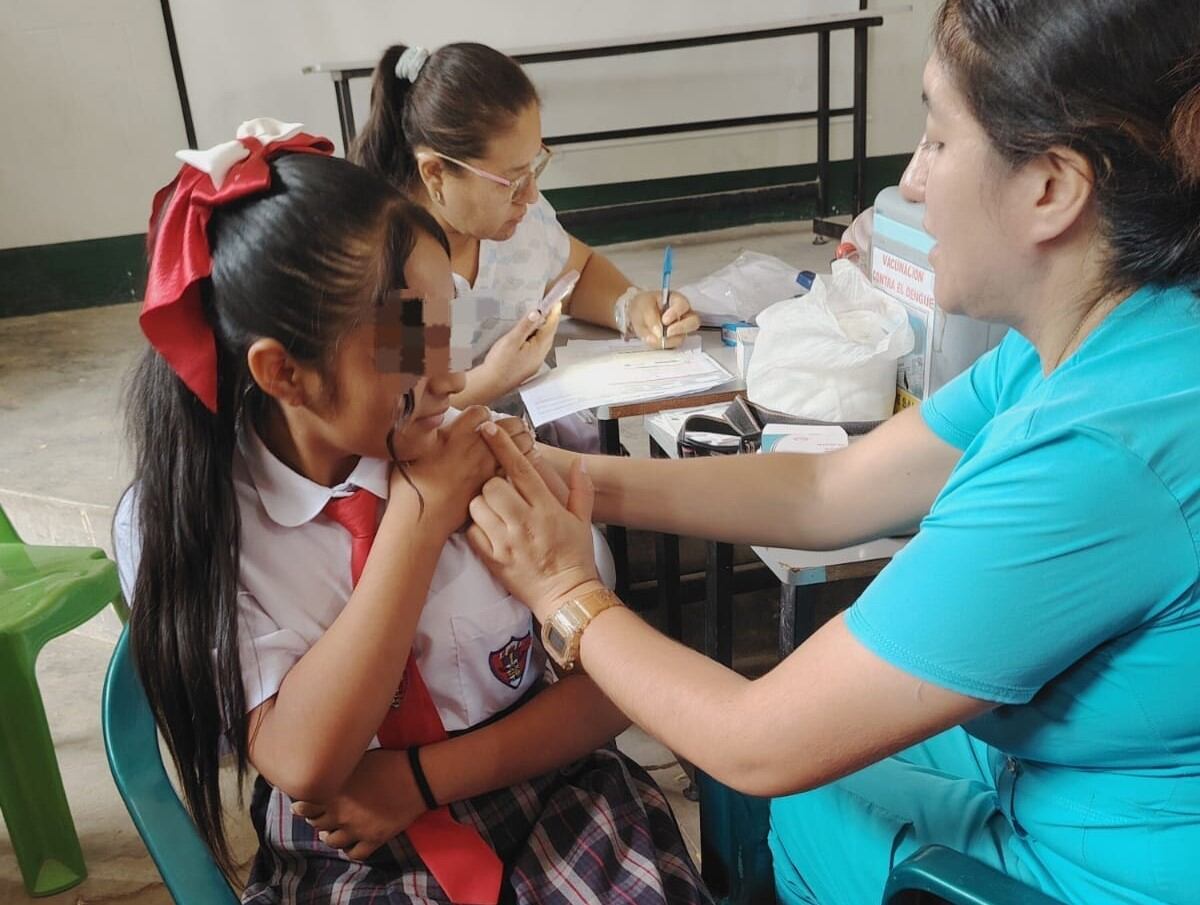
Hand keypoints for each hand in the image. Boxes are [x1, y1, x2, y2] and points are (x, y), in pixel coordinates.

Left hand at [291, 749, 426, 861]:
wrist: (417, 777)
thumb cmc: (388, 763)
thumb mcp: (357, 760)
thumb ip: (338, 770)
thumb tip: (326, 772)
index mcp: (334, 793)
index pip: (304, 807)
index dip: (302, 806)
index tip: (303, 804)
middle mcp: (341, 814)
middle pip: (316, 825)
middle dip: (317, 820)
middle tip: (323, 814)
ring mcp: (357, 829)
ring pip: (332, 842)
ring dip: (332, 835)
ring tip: (336, 829)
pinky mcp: (373, 840)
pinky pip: (354, 854)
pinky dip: (350, 850)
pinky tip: (353, 842)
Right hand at [392, 409, 535, 532]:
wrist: (421, 517)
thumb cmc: (412, 484)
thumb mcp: (410, 447)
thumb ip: (424, 430)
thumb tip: (430, 420)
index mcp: (457, 433)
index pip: (481, 411)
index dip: (482, 416)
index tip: (480, 422)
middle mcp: (477, 447)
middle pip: (508, 424)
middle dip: (510, 425)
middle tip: (507, 430)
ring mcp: (488, 466)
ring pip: (520, 443)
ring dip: (520, 441)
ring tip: (517, 445)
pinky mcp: (494, 485)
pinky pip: (519, 468)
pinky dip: (522, 464)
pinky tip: (515, 467)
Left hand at [466, 423, 600, 621]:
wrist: (566, 595)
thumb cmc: (575, 556)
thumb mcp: (583, 521)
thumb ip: (580, 489)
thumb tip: (579, 463)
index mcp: (546, 508)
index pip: (520, 469)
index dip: (502, 445)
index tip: (488, 428)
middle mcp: (524, 522)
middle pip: (492, 485)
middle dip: (493, 482)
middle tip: (502, 491)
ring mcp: (505, 542)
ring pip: (477, 506)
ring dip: (482, 504)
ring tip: (495, 512)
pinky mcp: (492, 559)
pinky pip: (471, 532)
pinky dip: (476, 526)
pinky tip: (489, 529)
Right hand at [477, 304, 562, 396]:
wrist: (491, 384)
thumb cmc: (499, 363)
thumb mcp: (511, 341)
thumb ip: (525, 326)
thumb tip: (537, 312)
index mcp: (539, 348)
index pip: (550, 327)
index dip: (554, 313)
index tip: (556, 302)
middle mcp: (540, 356)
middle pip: (548, 334)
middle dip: (549, 320)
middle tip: (546, 306)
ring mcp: (535, 362)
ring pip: (542, 342)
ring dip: (542, 329)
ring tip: (537, 318)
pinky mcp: (528, 366)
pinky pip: (536, 348)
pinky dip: (535, 338)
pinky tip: (528, 336)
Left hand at [628, 290, 699, 348]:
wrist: (637, 314)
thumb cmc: (643, 305)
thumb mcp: (643, 306)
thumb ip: (651, 317)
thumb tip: (659, 333)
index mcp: (677, 301)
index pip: (683, 305)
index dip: (675, 313)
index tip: (664, 320)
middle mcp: (683, 315)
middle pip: (693, 322)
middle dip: (681, 329)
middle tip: (668, 333)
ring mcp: (680, 329)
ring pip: (682, 337)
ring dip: (668, 340)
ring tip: (653, 339)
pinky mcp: (674, 340)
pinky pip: (673, 346)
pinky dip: (663, 346)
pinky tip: (653, 341)